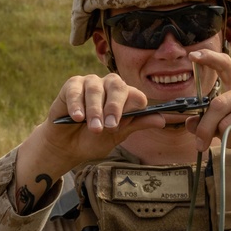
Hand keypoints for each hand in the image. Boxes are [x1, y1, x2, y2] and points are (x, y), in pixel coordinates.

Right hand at [13, 74, 165, 213]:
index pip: (135, 95)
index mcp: (125, 97)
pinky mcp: (72, 86)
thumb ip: (137, 124)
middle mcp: (110, 86)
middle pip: (117, 86)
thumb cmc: (94, 139)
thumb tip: (162, 120)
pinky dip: (77, 105)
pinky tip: (77, 117)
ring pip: (96, 89)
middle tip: (110, 126)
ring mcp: (91, 83)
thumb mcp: (117, 136)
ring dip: (95, 110)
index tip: (120, 126)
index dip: (130, 108)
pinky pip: (75, 90)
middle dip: (115, 106)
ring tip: (93, 128)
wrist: (68, 147)